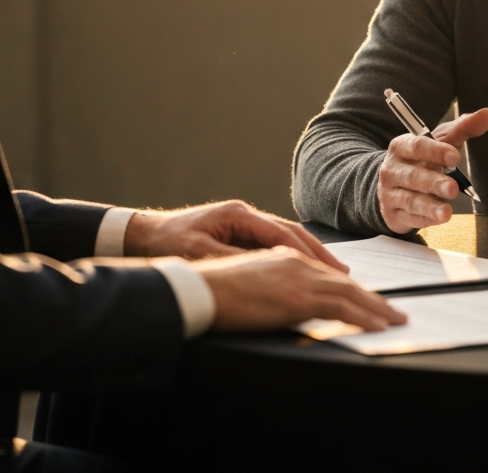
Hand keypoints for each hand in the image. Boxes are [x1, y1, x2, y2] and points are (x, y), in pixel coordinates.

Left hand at [124, 200, 347, 270]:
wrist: (144, 233)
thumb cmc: (168, 242)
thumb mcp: (200, 254)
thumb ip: (233, 262)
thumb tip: (264, 273)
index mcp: (239, 215)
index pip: (282, 234)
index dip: (308, 253)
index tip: (330, 270)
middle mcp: (246, 214)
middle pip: (291, 233)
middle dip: (318, 252)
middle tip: (343, 272)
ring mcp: (244, 222)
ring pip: (285, 237)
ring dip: (309, 253)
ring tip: (334, 271)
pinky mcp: (239, 232)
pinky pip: (273, 243)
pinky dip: (292, 255)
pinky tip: (305, 269)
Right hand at [195, 246, 406, 332]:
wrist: (200, 289)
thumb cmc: (216, 292)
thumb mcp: (252, 285)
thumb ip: (275, 289)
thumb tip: (288, 305)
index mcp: (286, 258)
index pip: (328, 275)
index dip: (352, 289)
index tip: (369, 300)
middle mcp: (298, 263)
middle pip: (344, 282)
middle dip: (372, 298)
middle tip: (393, 312)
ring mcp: (300, 279)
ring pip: (349, 293)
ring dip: (376, 308)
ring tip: (395, 321)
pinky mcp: (298, 297)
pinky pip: (340, 307)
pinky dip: (363, 316)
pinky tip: (378, 327)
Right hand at [377, 107, 487, 233]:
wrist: (390, 185)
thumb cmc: (420, 159)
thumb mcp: (439, 141)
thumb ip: (463, 128)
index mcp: (402, 146)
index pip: (416, 146)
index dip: (435, 151)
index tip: (454, 156)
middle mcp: (392, 169)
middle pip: (413, 176)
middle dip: (434, 182)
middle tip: (453, 187)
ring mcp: (390, 193)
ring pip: (410, 200)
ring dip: (430, 206)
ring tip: (447, 211)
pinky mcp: (393, 214)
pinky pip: (411, 218)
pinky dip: (426, 219)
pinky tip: (439, 218)